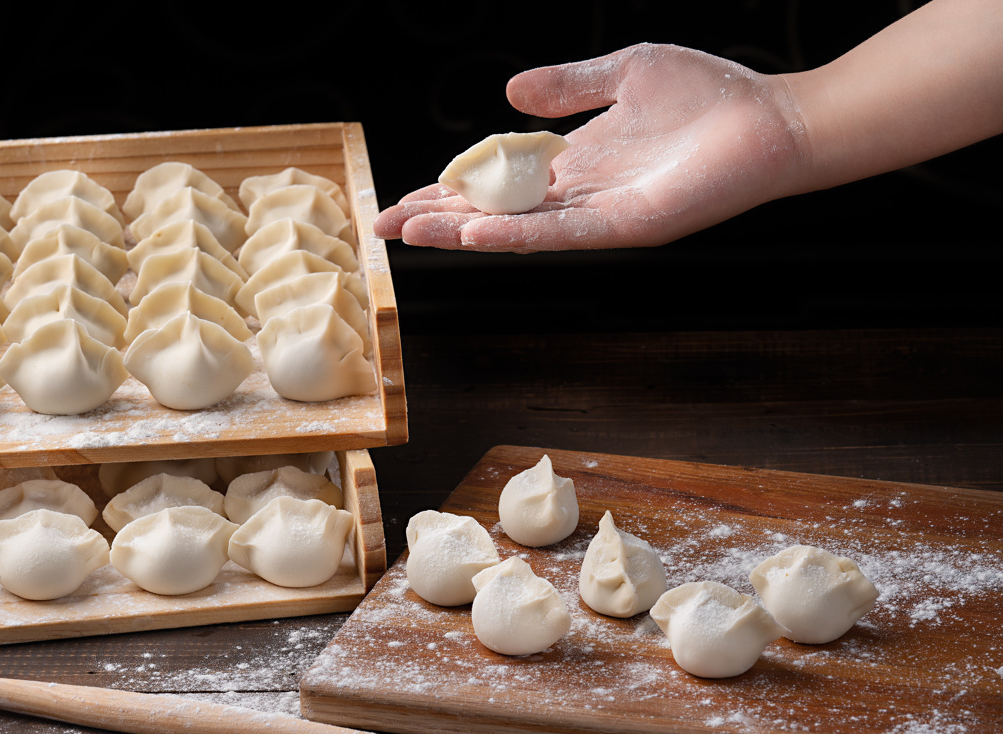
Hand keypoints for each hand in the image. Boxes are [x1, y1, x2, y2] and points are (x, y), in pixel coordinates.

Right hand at [374, 44, 807, 252]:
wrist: (773, 121)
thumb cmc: (710, 95)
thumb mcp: (623, 73)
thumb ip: (567, 86)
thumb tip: (509, 94)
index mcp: (574, 160)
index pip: (497, 180)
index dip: (448, 187)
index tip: (401, 193)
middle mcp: (579, 194)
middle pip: (494, 211)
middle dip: (438, 217)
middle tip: (384, 224)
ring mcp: (600, 215)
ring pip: (516, 229)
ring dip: (461, 232)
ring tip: (412, 231)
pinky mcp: (626, 227)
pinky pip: (560, 234)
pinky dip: (513, 236)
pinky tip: (473, 234)